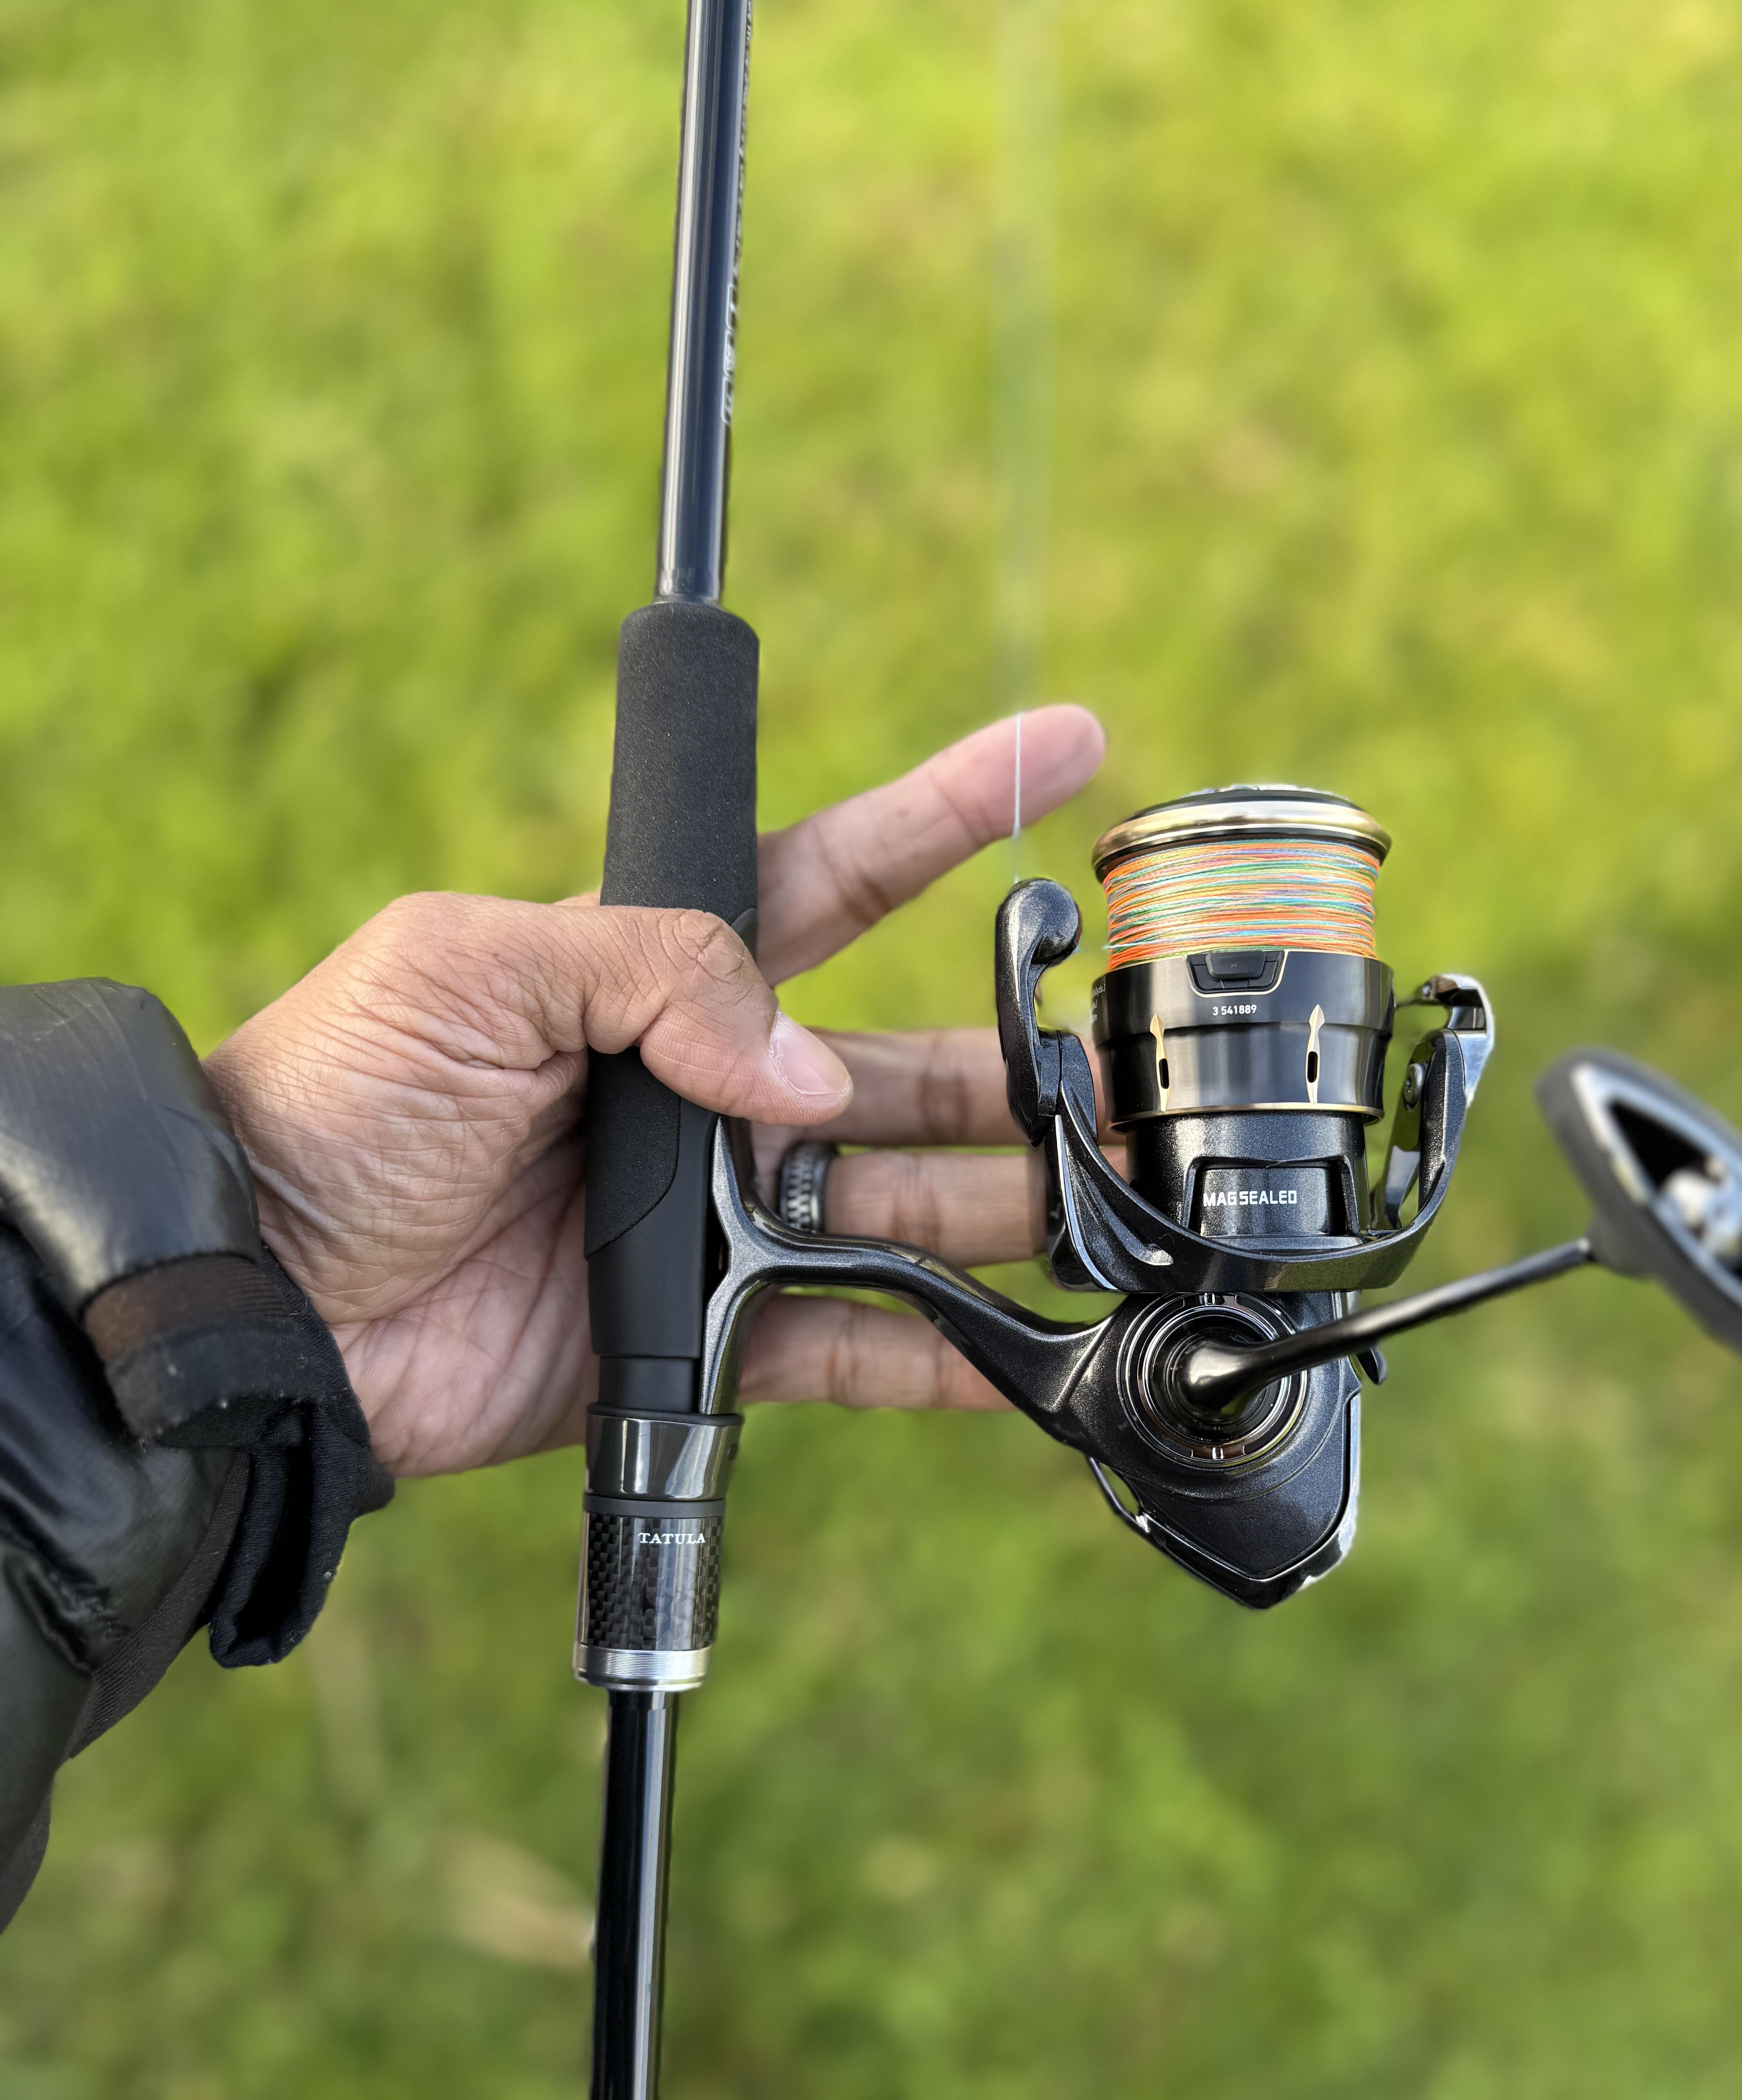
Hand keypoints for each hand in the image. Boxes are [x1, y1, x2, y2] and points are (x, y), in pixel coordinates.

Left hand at [204, 707, 1104, 1476]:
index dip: (949, 811)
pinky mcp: (700, 1339)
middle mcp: (704, 1097)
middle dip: (1019, 1062)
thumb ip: (656, 972)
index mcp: (654, 979)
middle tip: (1125, 1072)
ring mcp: (712, 1222)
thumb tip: (809, 1075)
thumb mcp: (468, 967)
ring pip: (901, 1205)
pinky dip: (942, 1356)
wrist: (258, 1288)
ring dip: (1009, 1205)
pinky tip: (1030, 1353)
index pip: (836, 875)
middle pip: (901, 1066)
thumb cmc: (333, 1100)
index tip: (1063, 743)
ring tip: (1113, 1204)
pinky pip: (851, 1345)